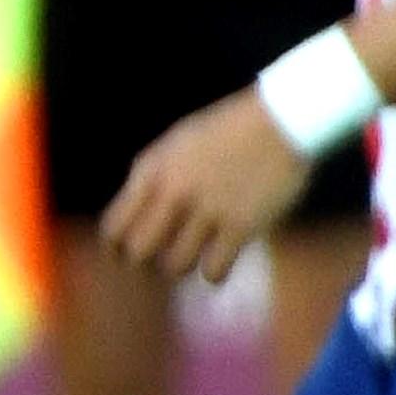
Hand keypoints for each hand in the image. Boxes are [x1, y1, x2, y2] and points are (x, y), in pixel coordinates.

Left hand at [101, 87, 311, 288]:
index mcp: (152, 171)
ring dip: (182, 266)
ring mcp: (208, 210)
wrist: (281, 121)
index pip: (113, 227)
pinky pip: (214, 271)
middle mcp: (174, 192)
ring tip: (193, 256)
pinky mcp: (242, 225)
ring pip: (175, 266)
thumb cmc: (227, 133)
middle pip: (138, 252)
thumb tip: (130, 220)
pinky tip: (219, 263)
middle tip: (158, 259)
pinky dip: (214, 274)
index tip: (126, 252)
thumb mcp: (175, 146)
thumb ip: (150, 179)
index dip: (116, 247)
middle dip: (144, 262)